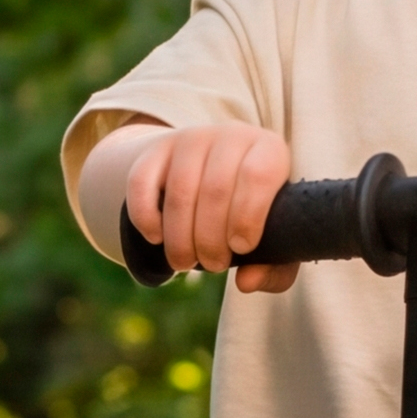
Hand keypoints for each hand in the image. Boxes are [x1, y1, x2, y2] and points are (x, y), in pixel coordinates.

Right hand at [122, 122, 299, 290]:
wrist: (215, 169)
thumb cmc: (253, 212)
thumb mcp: (276, 238)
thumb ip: (275, 268)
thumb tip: (247, 282)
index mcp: (269, 150)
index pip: (258, 175)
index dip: (247, 217)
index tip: (241, 248)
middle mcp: (230, 135)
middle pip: (215, 190)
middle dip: (211, 240)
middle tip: (214, 266)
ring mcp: (191, 139)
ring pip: (179, 193)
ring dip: (180, 239)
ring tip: (186, 262)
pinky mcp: (156, 149)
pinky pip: (141, 183)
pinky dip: (145, 218)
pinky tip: (156, 238)